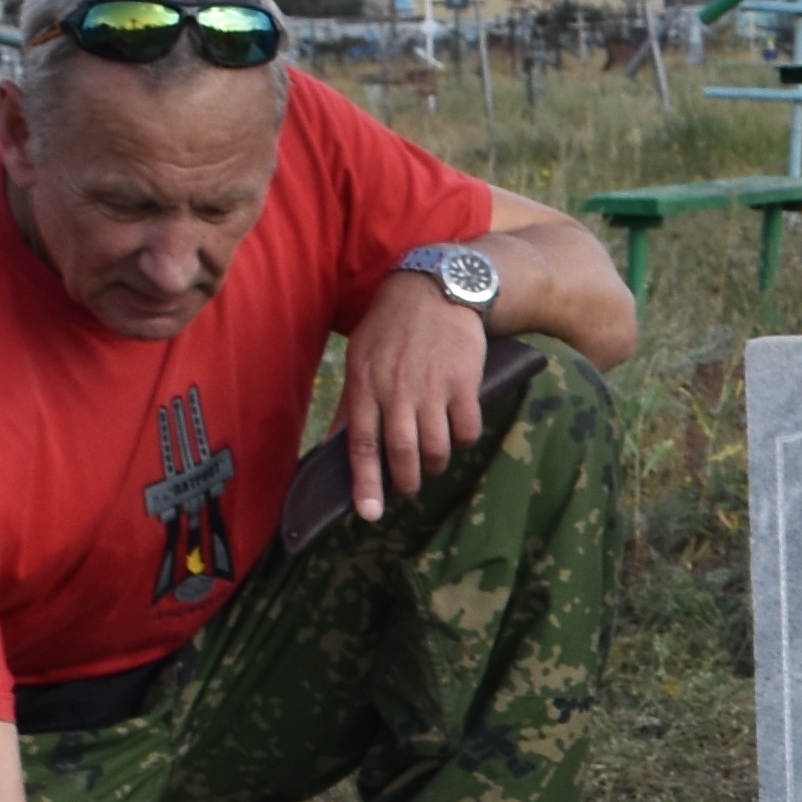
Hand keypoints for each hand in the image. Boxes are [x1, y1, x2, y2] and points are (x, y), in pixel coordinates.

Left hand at [335, 266, 494, 519]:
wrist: (435, 289)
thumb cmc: (392, 327)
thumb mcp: (360, 358)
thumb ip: (351, 404)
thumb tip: (333, 446)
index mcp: (366, 385)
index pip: (362, 445)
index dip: (365, 483)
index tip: (369, 513)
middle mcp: (397, 390)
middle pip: (402, 454)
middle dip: (407, 482)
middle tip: (408, 489)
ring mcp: (433, 388)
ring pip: (437, 448)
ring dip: (435, 465)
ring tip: (432, 462)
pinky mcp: (464, 383)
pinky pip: (468, 430)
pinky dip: (464, 441)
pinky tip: (458, 433)